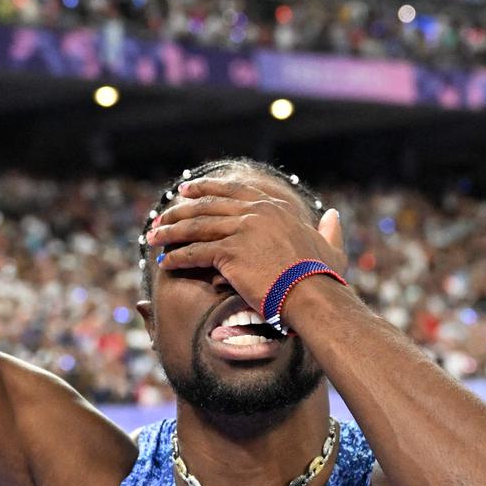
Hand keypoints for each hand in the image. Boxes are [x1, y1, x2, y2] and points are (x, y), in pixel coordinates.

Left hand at [145, 177, 347, 313]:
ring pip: (196, 227)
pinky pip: (195, 252)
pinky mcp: (231, 253)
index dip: (206, 189)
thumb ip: (330, 229)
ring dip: (170, 232)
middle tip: (161, 214)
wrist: (315, 296)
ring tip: (152, 237)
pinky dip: (177, 257)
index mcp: (275, 207)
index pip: (232, 190)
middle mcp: (256, 213)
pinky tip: (164, 263)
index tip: (186, 190)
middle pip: (208, 206)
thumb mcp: (331, 247)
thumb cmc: (324, 278)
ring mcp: (242, 230)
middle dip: (180, 210)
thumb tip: (334, 215)